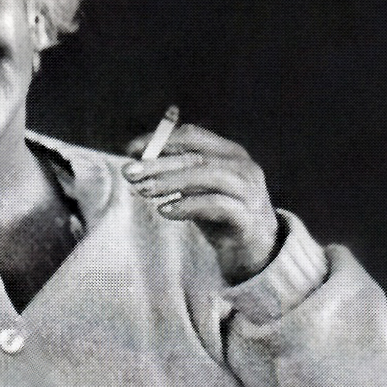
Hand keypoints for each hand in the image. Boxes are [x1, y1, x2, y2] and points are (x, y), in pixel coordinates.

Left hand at [123, 124, 279, 284]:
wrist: (256, 250)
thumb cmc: (222, 215)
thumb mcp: (200, 189)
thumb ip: (178, 174)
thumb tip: (137, 166)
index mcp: (230, 152)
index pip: (193, 136)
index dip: (161, 140)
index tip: (131, 150)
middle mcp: (242, 166)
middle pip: (196, 157)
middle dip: (158, 163)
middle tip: (129, 172)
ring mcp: (248, 191)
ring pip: (206, 176)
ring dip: (170, 182)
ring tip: (143, 190)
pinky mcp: (247, 217)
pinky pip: (215, 205)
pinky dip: (187, 206)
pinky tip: (164, 211)